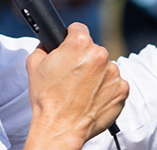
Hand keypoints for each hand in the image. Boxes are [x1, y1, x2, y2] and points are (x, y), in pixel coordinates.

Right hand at [24, 23, 128, 149]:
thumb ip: (44, 46)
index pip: (78, 29)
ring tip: (81, 91)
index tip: (69, 48)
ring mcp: (113, 72)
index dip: (70, 38)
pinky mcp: (122, 89)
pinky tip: (92, 98)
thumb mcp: (34, 64)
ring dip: (96, 75)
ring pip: (104, 66)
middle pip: (92, 49)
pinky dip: (105, 89)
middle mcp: (100, 54)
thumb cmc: (46, 99)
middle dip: (83, 59)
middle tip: (71, 76)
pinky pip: (114, 83)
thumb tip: (49, 42)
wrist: (60, 127)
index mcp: (79, 43)